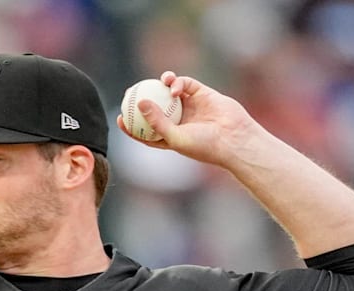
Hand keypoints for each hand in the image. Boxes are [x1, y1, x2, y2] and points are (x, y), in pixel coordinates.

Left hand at [115, 71, 264, 168]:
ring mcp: (190, 106)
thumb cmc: (204, 144)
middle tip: (129, 92)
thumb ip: (156, 121)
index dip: (131, 125)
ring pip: (168, 93)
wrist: (234, 138)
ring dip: (160, 86)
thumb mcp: (175, 138)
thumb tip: (139, 103)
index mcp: (170, 137)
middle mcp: (178, 121)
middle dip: (141, 100)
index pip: (145, 131)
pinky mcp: (201, 93)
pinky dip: (177, 82)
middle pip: (154, 108)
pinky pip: (184, 84)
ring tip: (153, 83)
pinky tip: (172, 85)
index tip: (119, 118)